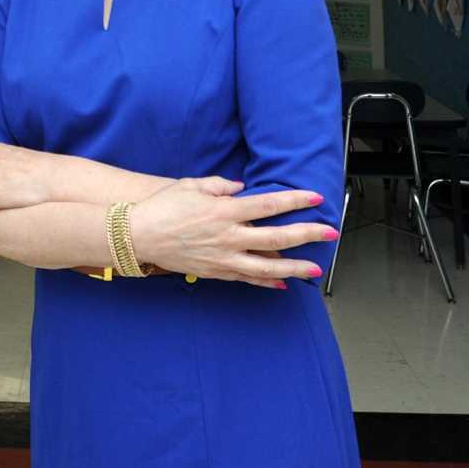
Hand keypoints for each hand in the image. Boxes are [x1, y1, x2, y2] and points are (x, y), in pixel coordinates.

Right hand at [128, 179, 336, 289]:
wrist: (138, 235)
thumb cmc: (163, 207)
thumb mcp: (192, 185)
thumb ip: (220, 185)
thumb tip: (241, 188)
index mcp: (224, 210)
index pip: (269, 205)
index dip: (295, 200)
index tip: (315, 198)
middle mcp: (229, 236)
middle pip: (277, 237)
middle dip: (308, 234)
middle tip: (330, 232)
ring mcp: (224, 257)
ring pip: (268, 265)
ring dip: (295, 267)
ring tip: (316, 267)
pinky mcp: (216, 272)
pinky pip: (247, 278)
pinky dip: (267, 280)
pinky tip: (283, 282)